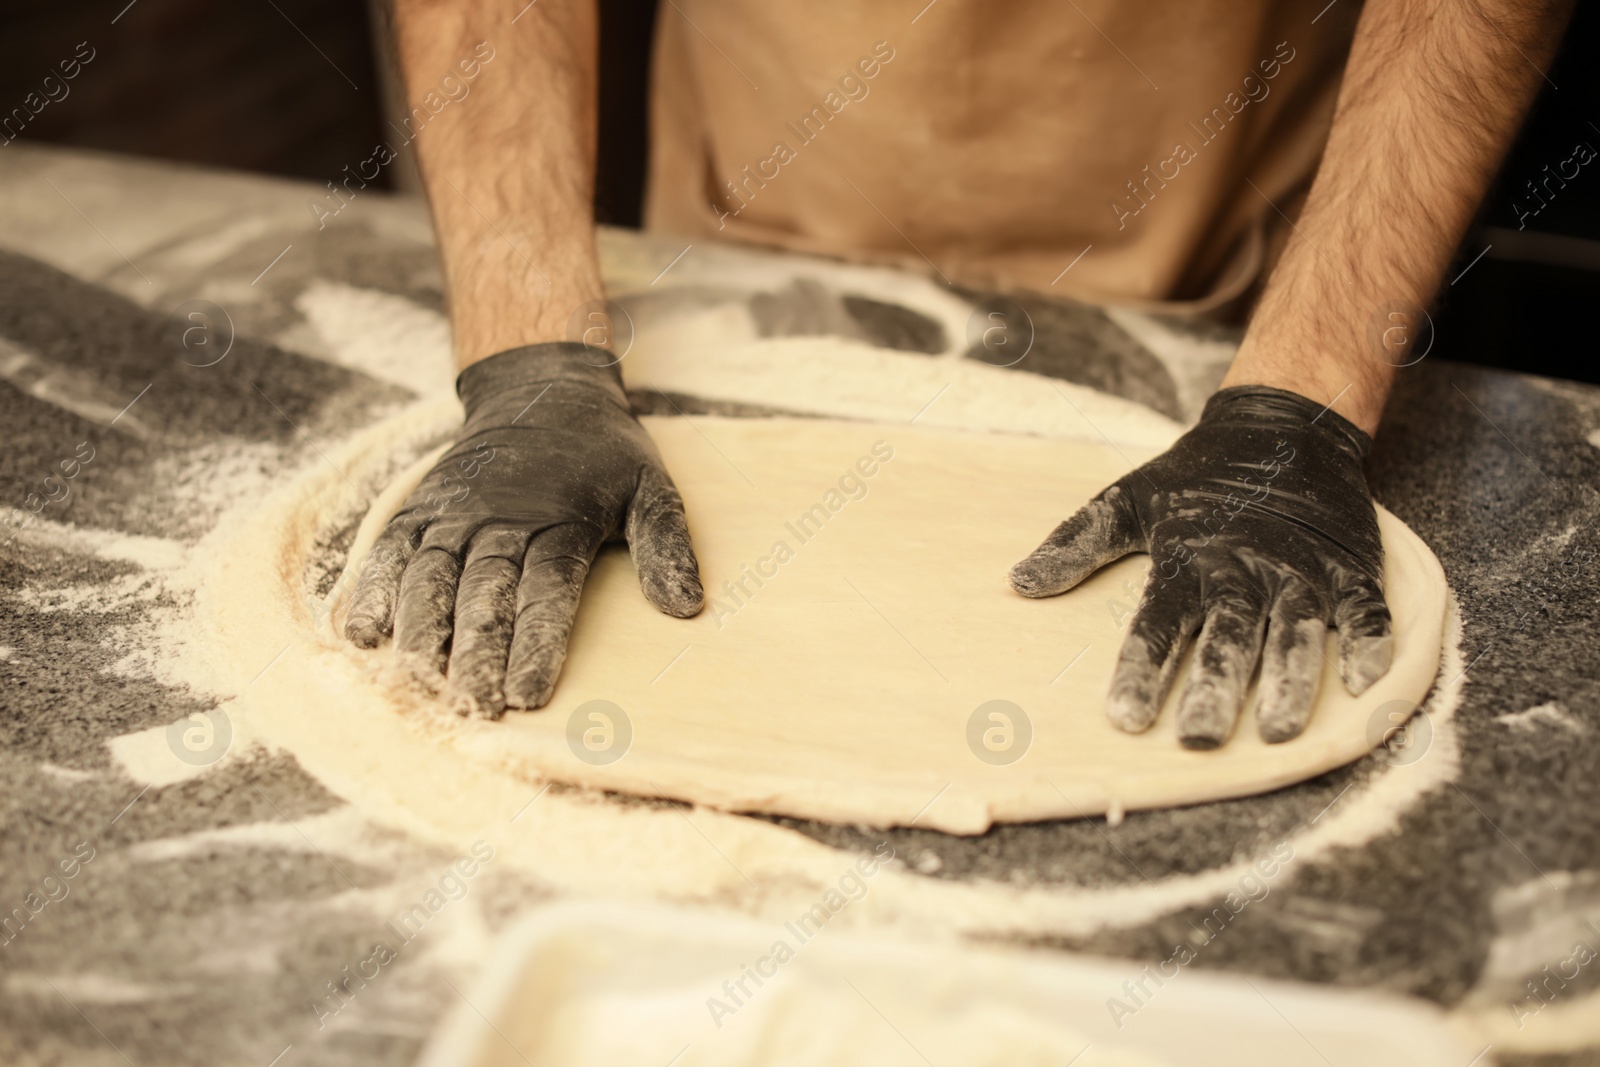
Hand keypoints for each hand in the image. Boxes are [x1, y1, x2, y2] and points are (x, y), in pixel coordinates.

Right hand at [345, 343, 702, 715]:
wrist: (541, 390)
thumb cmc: (603, 457)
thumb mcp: (650, 488)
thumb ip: (664, 545)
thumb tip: (687, 608)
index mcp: (562, 521)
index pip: (547, 591)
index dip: (536, 643)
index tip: (528, 694)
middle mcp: (501, 517)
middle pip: (484, 591)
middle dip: (476, 651)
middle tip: (473, 705)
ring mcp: (454, 512)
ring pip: (431, 575)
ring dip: (422, 630)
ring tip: (420, 679)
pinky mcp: (421, 509)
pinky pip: (390, 550)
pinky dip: (373, 589)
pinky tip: (362, 634)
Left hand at [1010, 386, 1391, 748]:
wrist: (1284, 426)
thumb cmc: (1196, 478)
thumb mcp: (1129, 500)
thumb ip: (1078, 543)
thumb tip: (1018, 583)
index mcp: (1189, 557)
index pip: (1159, 622)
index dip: (1141, 669)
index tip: (1123, 718)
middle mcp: (1247, 568)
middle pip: (1228, 636)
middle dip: (1213, 687)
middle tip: (1197, 738)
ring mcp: (1303, 569)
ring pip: (1297, 631)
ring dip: (1289, 680)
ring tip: (1275, 731)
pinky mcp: (1351, 567)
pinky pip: (1366, 610)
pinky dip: (1370, 644)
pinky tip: (1365, 684)